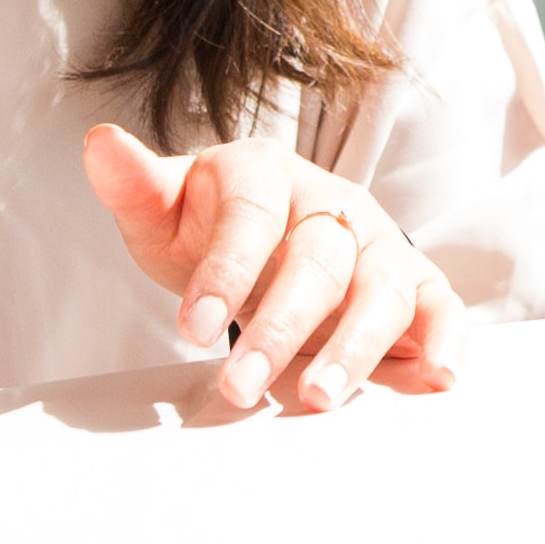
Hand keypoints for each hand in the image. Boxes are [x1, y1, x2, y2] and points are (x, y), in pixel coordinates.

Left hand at [84, 126, 458, 416]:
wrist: (268, 237)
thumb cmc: (212, 228)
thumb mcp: (165, 211)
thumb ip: (134, 187)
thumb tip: (100, 145)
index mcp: (266, 175)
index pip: (252, 216)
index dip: (226, 270)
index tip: (190, 327)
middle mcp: (333, 203)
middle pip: (318, 260)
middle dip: (280, 328)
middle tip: (240, 386)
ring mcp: (378, 243)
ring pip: (381, 289)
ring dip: (354, 347)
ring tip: (316, 398)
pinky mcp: (414, 284)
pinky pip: (439, 307)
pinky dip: (444, 341)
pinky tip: (434, 378)